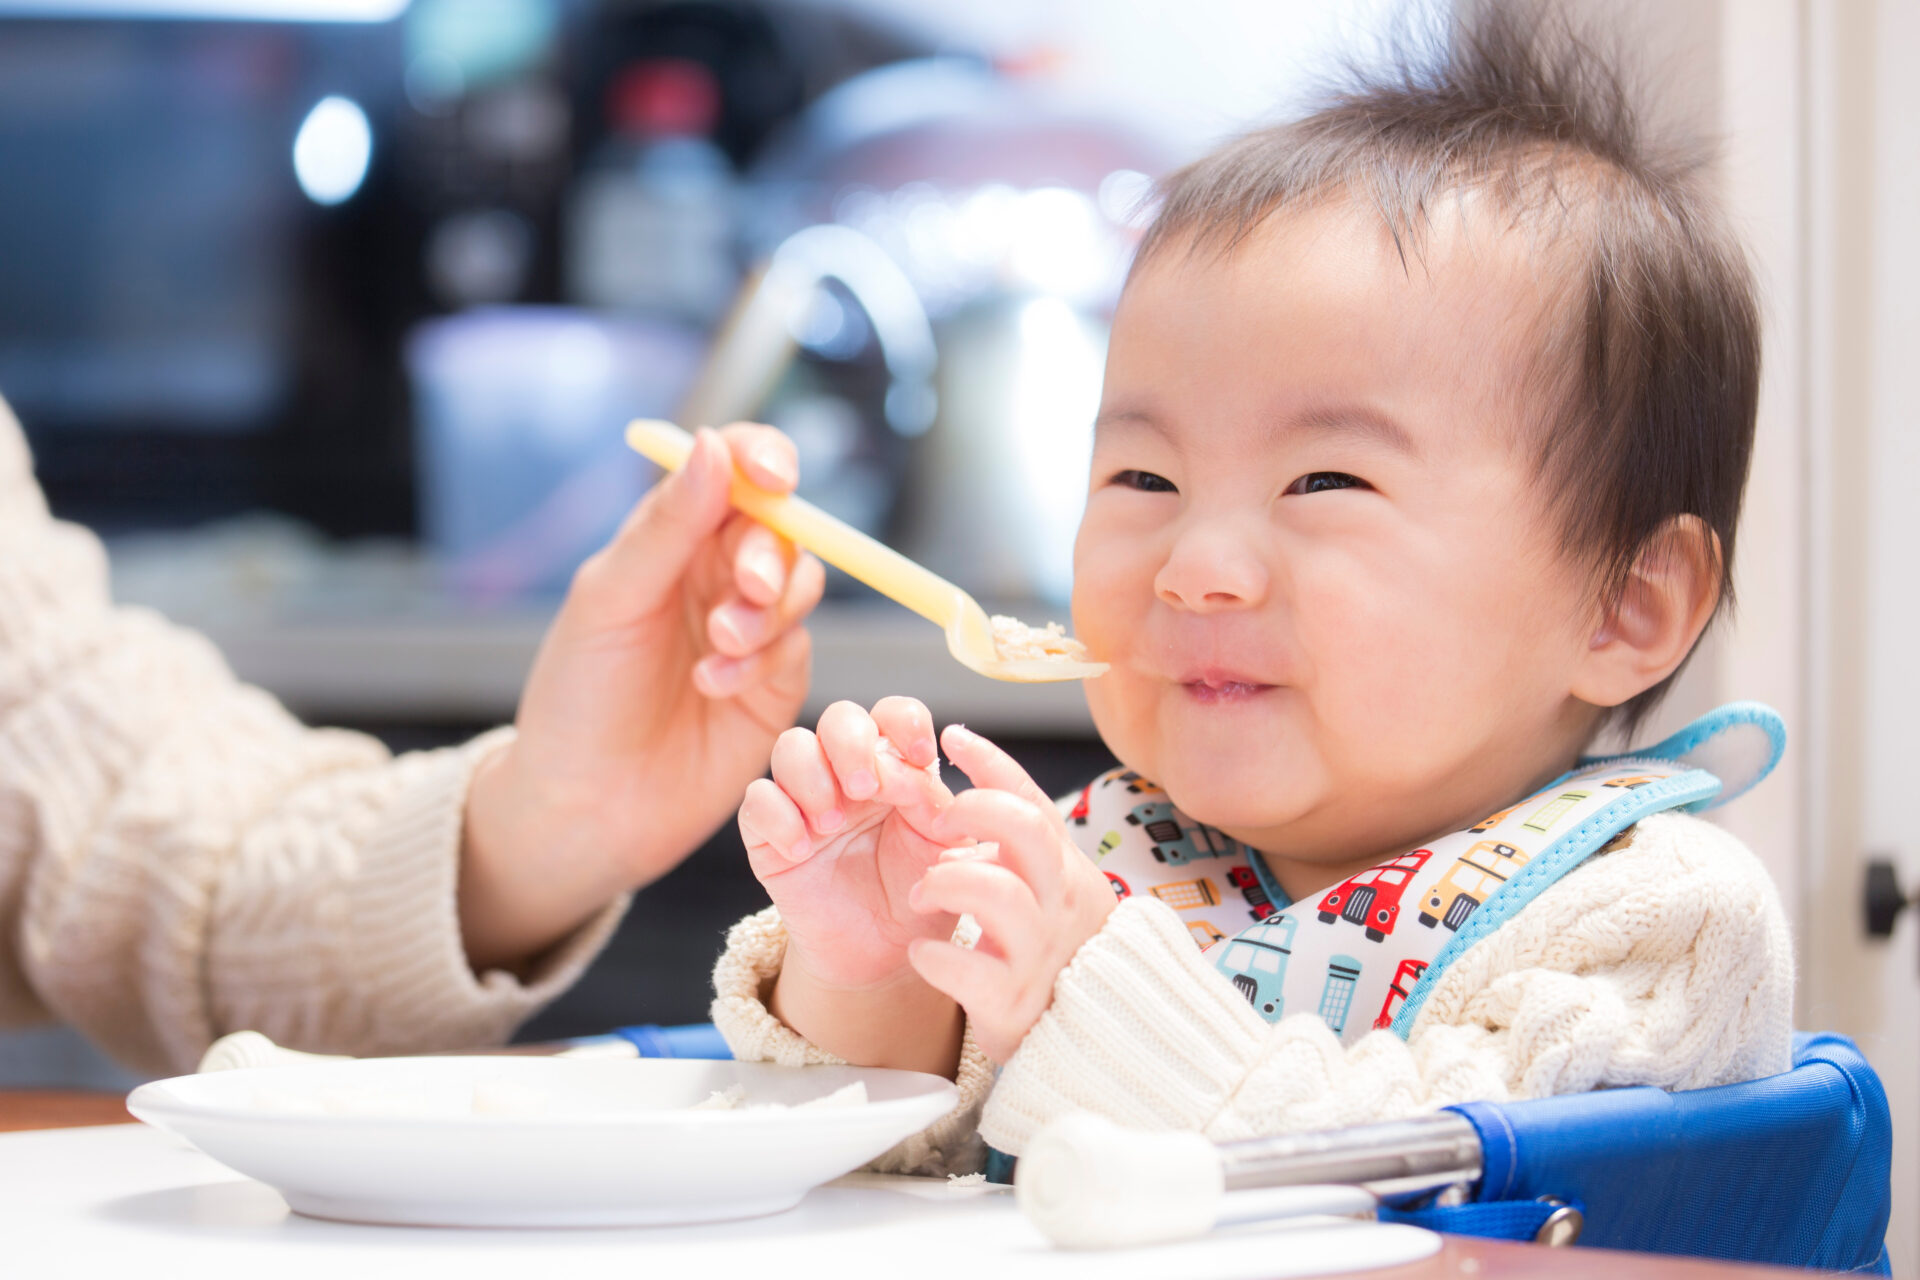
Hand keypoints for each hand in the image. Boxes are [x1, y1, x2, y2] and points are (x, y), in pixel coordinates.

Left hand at [459, 424, 825, 970]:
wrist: (586, 805)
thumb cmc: (578, 698)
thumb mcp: (611, 600)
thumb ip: (668, 526)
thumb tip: (713, 444)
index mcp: (669, 536)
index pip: (731, 468)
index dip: (762, 457)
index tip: (775, 474)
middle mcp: (714, 573)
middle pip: (779, 527)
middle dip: (768, 554)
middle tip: (744, 591)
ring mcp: (750, 628)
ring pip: (802, 584)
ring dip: (767, 611)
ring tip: (717, 651)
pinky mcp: (775, 683)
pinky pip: (798, 646)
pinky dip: (763, 661)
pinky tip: (714, 686)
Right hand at [738, 697, 963, 1072]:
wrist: (882, 956)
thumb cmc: (918, 895)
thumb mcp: (945, 851)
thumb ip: (939, 807)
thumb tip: (918, 773)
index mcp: (898, 765)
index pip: (894, 714)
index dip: (905, 722)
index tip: (921, 756)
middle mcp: (849, 771)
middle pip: (839, 718)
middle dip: (852, 744)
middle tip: (865, 789)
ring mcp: (806, 798)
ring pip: (792, 745)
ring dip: (812, 776)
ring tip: (832, 823)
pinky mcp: (769, 833)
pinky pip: (757, 800)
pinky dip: (778, 816)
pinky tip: (801, 849)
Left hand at [905, 725, 1117, 1062]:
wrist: (1082, 1044)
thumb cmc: (1052, 955)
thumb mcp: (1048, 890)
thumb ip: (1020, 844)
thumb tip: (974, 785)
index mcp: (1064, 870)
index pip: (1032, 800)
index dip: (992, 762)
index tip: (953, 736)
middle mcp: (1059, 903)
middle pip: (1024, 829)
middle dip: (971, 811)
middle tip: (936, 820)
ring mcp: (1038, 952)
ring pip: (996, 890)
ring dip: (944, 881)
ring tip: (921, 894)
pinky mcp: (1012, 1002)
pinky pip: (967, 968)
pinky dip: (933, 957)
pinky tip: (922, 954)